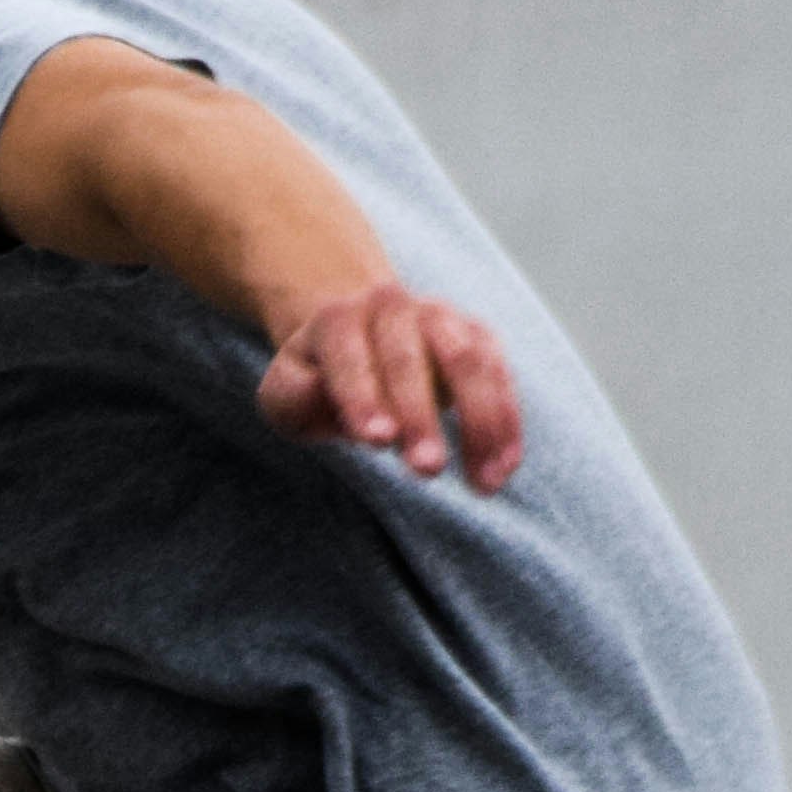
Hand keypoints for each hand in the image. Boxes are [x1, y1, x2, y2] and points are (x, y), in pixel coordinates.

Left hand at [256, 284, 523, 491]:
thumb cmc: (318, 382)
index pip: (350, 357)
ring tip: (484, 484)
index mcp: (338, 319)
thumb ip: (293, 398)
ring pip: (468, 362)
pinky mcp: (477, 336)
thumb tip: (322, 397)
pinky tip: (504, 469)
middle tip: (426, 470)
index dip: (362, 397)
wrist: (360, 338)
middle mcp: (392, 307)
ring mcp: (440, 317)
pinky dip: (506, 423)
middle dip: (420, 417)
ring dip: (480, 423)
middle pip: (410, 360)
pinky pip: (500, 376)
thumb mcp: (285, 393)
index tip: (376, 441)